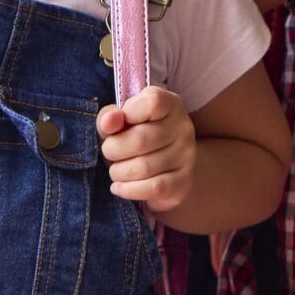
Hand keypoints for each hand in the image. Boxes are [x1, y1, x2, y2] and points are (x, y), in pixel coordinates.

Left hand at [99, 86, 195, 212]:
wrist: (165, 164)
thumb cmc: (136, 134)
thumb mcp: (121, 120)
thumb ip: (111, 117)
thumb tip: (108, 121)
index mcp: (170, 104)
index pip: (152, 103)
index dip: (128, 114)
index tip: (116, 124)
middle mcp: (183, 127)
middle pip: (140, 140)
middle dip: (113, 150)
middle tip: (109, 153)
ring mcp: (187, 156)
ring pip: (144, 167)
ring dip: (118, 172)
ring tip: (116, 170)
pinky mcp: (183, 182)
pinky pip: (154, 188)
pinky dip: (129, 190)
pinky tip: (118, 187)